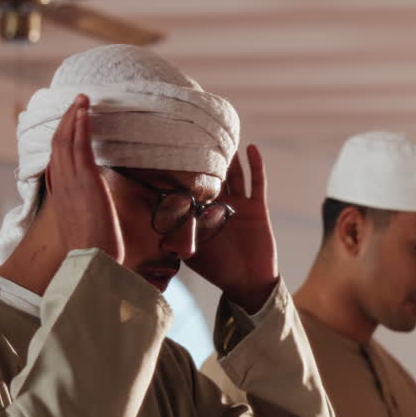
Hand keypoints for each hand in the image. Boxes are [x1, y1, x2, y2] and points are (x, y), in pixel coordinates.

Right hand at [46, 95, 122, 262]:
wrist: (92, 260)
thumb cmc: (94, 251)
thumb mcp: (87, 226)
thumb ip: (88, 212)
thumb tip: (97, 207)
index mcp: (60, 195)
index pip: (56, 160)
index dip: (60, 139)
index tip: (66, 124)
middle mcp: (62, 184)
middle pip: (57, 143)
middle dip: (66, 120)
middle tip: (75, 102)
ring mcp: (72, 180)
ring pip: (66, 139)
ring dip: (74, 116)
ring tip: (81, 99)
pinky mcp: (86, 179)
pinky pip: (80, 144)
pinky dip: (81, 124)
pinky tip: (85, 110)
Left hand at [186, 144, 278, 312]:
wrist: (248, 282)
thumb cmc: (219, 271)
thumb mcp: (194, 255)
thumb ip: (179, 241)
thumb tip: (158, 232)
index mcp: (202, 215)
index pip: (190, 189)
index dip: (183, 173)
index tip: (172, 153)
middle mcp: (219, 206)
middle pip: (212, 177)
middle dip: (205, 158)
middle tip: (196, 134)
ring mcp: (239, 204)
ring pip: (234, 175)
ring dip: (229, 157)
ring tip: (221, 136)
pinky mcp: (257, 208)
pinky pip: (257, 183)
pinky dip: (256, 166)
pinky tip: (251, 148)